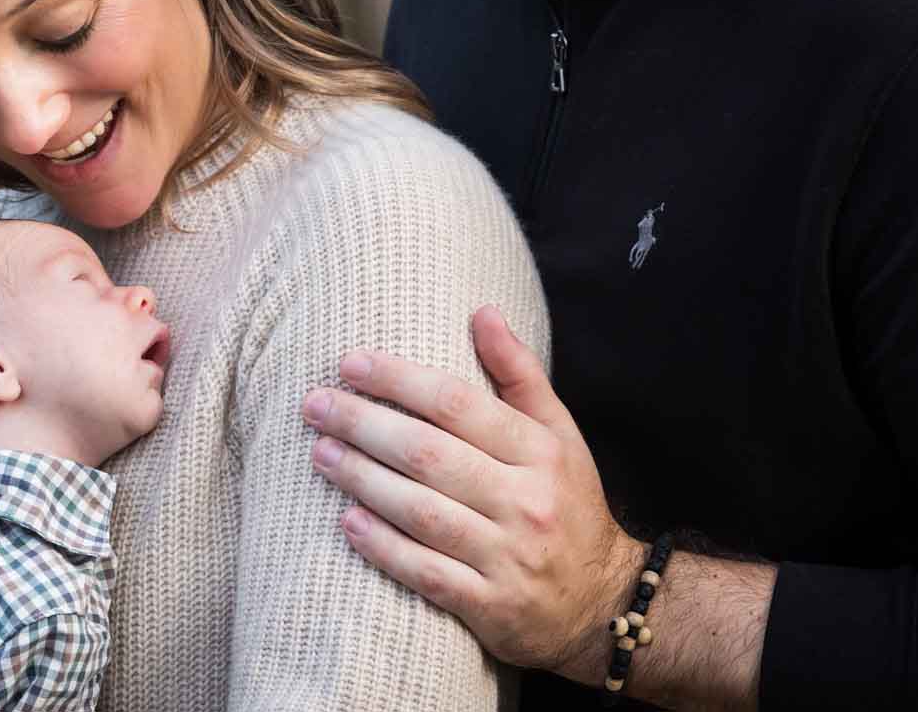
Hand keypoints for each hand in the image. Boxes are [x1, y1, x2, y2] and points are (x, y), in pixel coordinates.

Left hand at [302, 305, 644, 681]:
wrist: (602, 602)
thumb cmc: (567, 503)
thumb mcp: (559, 433)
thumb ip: (519, 373)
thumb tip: (483, 311)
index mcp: (540, 451)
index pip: (458, 404)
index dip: (399, 380)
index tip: (350, 363)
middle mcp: (525, 501)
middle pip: (429, 455)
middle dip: (364, 425)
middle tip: (316, 406)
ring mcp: (507, 556)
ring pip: (421, 512)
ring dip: (363, 480)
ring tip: (321, 454)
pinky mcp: (490, 606)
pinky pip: (426, 573)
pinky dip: (383, 546)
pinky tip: (348, 521)